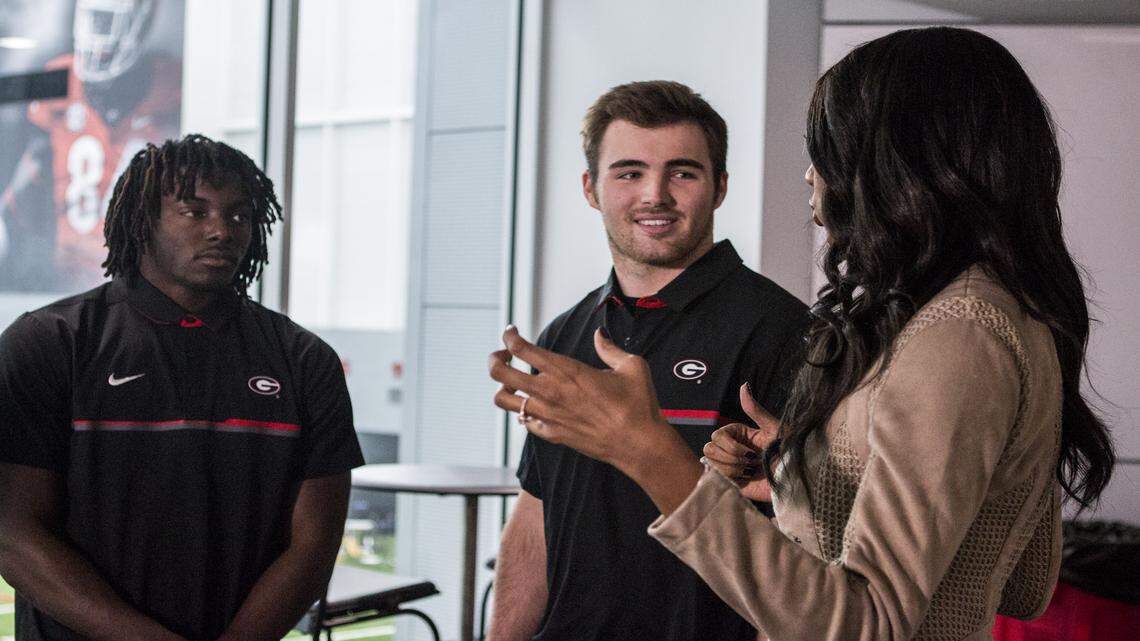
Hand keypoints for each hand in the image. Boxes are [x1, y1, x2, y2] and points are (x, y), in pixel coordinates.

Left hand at [488, 326, 677, 474]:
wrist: (638, 444)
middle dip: (495, 359)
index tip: (511, 332)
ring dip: (502, 387)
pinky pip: (523, 421)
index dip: (509, 336)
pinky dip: (521, 411)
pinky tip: (533, 405)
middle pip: (500, 373)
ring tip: (511, 382)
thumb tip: (600, 335)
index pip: (521, 348)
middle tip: (503, 355)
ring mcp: (548, 415)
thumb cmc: (638, 404)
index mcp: (566, 370)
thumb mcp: (631, 366)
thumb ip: (609, 348)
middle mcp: (550, 392)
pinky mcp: (552, 434)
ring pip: (503, 400)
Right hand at [702, 384, 779, 501]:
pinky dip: (732, 480)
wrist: (796, 480)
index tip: (750, 451)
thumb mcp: (774, 429)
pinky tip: (747, 480)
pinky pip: (718, 479)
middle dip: (729, 457)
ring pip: (712, 464)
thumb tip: (744, 385)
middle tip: (751, 462)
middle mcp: (732, 450)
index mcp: (740, 436)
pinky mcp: (732, 483)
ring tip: (751, 472)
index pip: (717, 435)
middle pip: (709, 448)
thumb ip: (755, 409)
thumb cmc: (790, 452)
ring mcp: (731, 467)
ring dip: (733, 469)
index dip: (729, 445)